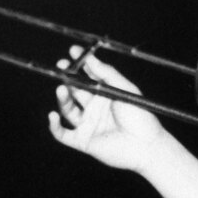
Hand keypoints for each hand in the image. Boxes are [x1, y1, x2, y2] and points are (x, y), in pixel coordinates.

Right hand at [47, 48, 174, 172]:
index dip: (80, 64)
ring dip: (62, 98)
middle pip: (76, 91)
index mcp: (106, 95)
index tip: (73, 51)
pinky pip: (62, 134)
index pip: (89, 76)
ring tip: (61, 88)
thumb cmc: (140, 117)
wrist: (145, 146)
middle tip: (61, 67)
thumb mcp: (125, 89)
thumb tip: (91, 58)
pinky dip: (54, 125)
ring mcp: (88, 124)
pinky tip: (53, 115)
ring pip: (67, 109)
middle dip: (67, 78)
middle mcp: (95, 108)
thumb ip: (107, 74)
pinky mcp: (82, 141)